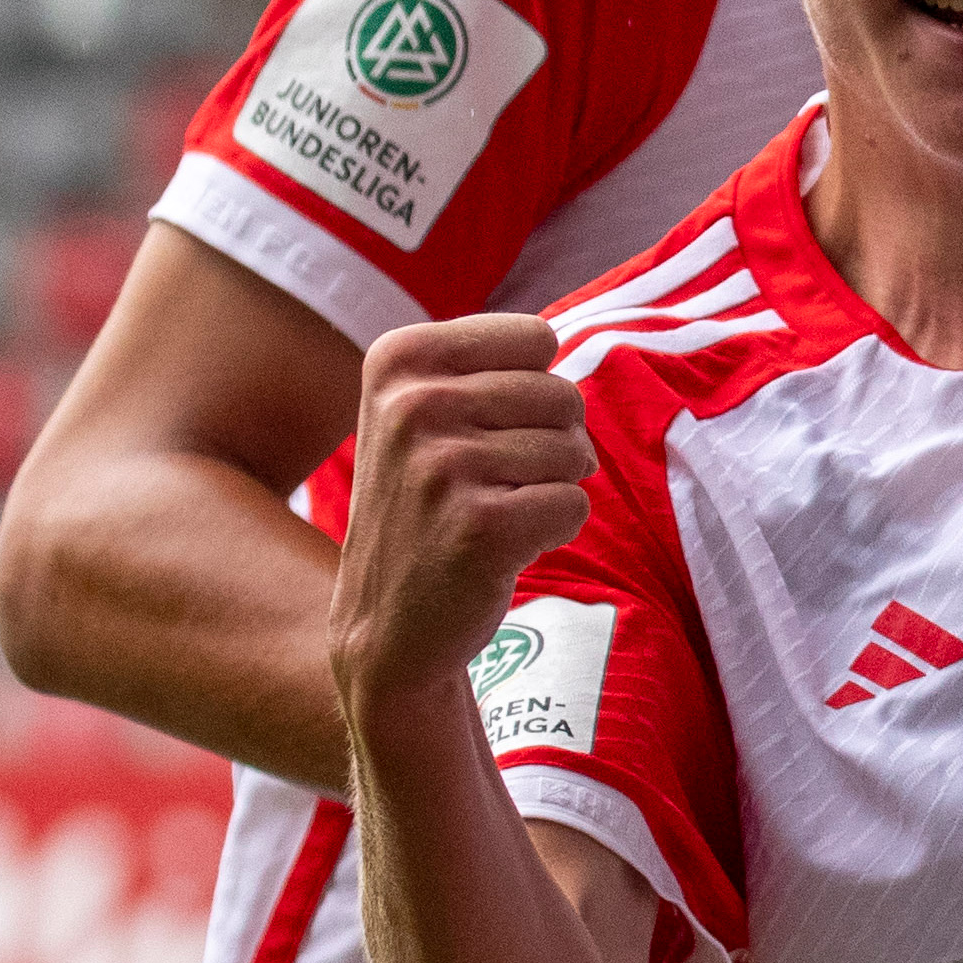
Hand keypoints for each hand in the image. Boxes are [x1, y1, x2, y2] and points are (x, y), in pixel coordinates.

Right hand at [332, 316, 594, 707]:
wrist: (387, 624)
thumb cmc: (428, 504)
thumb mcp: (422, 411)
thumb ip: (486, 364)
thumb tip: (559, 338)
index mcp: (397, 358)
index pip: (537, 339)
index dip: (535, 391)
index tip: (485, 429)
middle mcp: (412, 404)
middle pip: (563, 395)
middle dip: (553, 444)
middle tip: (497, 485)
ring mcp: (443, 466)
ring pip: (575, 452)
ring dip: (551, 489)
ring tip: (493, 515)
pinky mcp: (481, 527)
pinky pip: (575, 505)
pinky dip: (556, 530)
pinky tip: (504, 548)